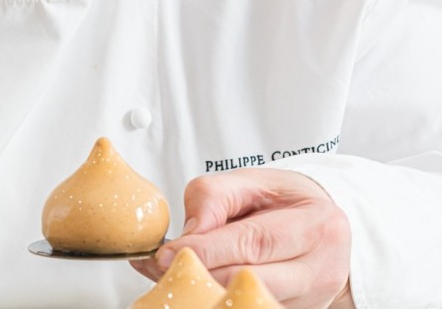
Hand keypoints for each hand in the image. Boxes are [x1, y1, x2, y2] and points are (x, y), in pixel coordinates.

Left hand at [131, 168, 353, 308]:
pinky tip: (191, 285)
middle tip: (159, 266)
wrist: (320, 226)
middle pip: (248, 278)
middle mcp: (320, 268)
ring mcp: (311, 299)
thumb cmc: (283, 202)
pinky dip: (215, 299)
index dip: (206, 251)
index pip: (253, 242)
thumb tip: (187, 234)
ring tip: (169, 274)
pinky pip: (249, 308)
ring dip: (203, 291)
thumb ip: (213, 198)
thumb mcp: (251, 182)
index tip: (165, 254)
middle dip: (199, 272)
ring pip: (247, 301)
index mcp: (316, 225)